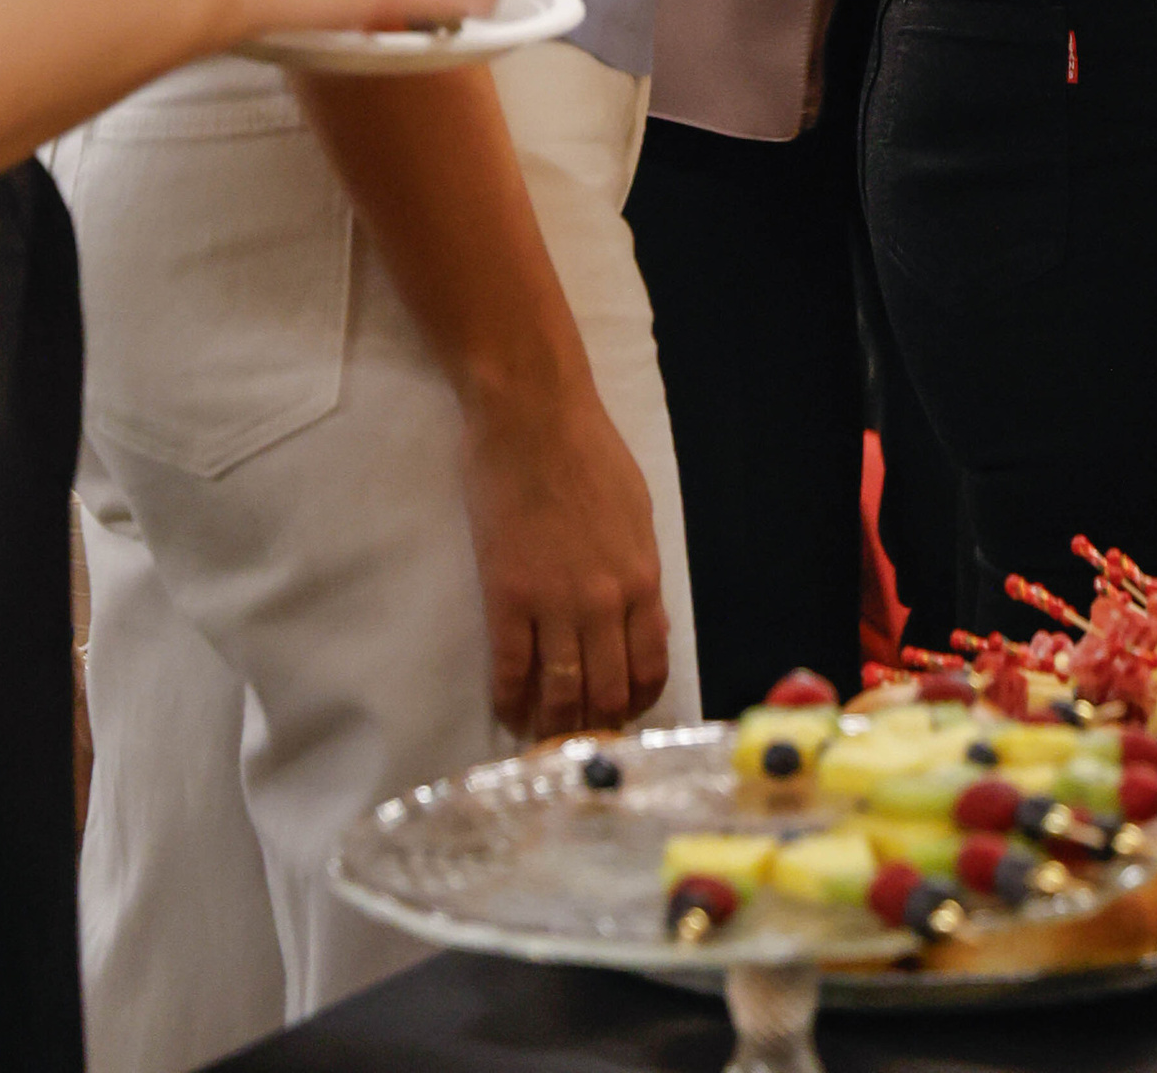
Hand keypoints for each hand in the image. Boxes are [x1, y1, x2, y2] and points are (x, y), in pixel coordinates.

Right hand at [460, 371, 669, 735]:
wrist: (534, 416)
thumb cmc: (588, 452)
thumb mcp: (636, 512)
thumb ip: (636, 571)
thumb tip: (635, 618)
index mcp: (642, 579)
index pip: (649, 666)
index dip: (636, 703)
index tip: (621, 716)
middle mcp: (605, 602)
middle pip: (606, 691)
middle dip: (596, 727)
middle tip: (581, 741)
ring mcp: (554, 603)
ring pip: (560, 693)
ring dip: (553, 727)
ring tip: (543, 738)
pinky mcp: (507, 597)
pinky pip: (510, 669)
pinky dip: (509, 701)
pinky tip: (507, 712)